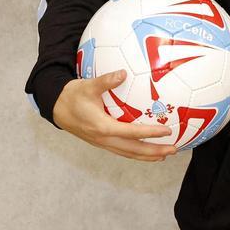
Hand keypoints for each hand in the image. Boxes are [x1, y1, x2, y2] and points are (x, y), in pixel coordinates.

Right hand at [52, 69, 178, 161]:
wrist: (56, 108)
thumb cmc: (73, 96)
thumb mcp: (88, 86)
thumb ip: (105, 81)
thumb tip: (122, 73)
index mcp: (102, 127)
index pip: (131, 132)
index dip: (150, 133)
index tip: (167, 131)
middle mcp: (104, 139)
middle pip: (133, 149)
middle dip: (154, 151)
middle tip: (174, 149)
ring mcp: (102, 143)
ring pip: (128, 153)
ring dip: (148, 156)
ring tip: (165, 155)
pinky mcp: (102, 143)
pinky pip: (123, 150)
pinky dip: (137, 153)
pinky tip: (147, 151)